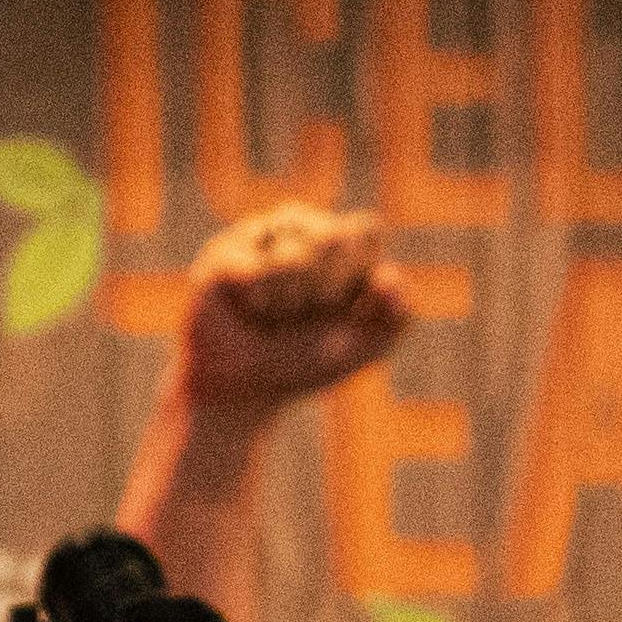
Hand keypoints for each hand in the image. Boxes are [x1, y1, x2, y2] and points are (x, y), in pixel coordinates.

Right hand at [171, 204, 414, 417]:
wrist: (242, 391)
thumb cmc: (303, 364)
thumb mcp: (365, 349)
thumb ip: (397, 317)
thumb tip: (391, 278)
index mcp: (341, 247)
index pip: (364, 230)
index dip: (357, 268)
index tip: (347, 305)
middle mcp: (301, 232)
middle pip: (332, 237)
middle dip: (324, 287)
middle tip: (304, 312)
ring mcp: (260, 237)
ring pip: (294, 251)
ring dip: (291, 299)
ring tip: (275, 314)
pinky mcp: (224, 253)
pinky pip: (258, 269)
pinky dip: (261, 300)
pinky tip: (250, 309)